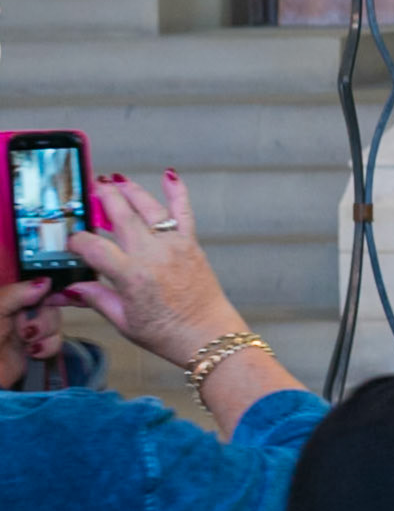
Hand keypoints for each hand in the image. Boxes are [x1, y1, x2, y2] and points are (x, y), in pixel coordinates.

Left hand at [0, 278, 61, 387]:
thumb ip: (16, 293)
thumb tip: (46, 280)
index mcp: (6, 300)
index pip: (33, 285)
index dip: (48, 287)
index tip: (58, 292)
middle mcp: (17, 313)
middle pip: (50, 303)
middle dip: (44, 316)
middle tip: (28, 328)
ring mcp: (27, 332)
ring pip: (55, 321)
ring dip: (45, 331)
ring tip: (28, 342)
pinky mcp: (35, 350)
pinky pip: (56, 341)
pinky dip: (49, 346)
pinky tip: (34, 352)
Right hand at [65, 172, 245, 368]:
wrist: (207, 334)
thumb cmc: (167, 333)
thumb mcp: (123, 320)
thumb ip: (96, 298)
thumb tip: (68, 289)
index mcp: (132, 276)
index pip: (95, 248)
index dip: (77, 241)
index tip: (70, 241)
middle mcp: (154, 255)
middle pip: (122, 218)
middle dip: (104, 199)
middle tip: (91, 189)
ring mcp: (174, 246)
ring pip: (150, 209)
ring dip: (132, 191)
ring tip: (116, 181)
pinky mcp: (191, 244)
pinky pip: (184, 212)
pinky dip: (177, 192)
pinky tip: (169, 175)